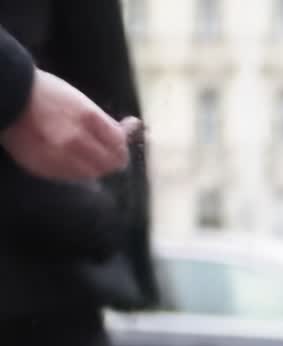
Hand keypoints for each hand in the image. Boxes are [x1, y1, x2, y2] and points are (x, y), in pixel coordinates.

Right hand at [1, 69, 139, 180]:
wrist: (8, 95)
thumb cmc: (47, 93)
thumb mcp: (81, 101)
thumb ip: (104, 121)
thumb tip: (131, 127)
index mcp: (88, 119)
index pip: (119, 144)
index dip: (122, 147)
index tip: (121, 146)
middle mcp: (75, 139)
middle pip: (108, 163)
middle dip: (112, 159)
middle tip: (110, 155)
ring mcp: (57, 155)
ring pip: (90, 173)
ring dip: (94, 167)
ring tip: (89, 158)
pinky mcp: (42, 166)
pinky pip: (68, 176)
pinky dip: (74, 171)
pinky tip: (72, 162)